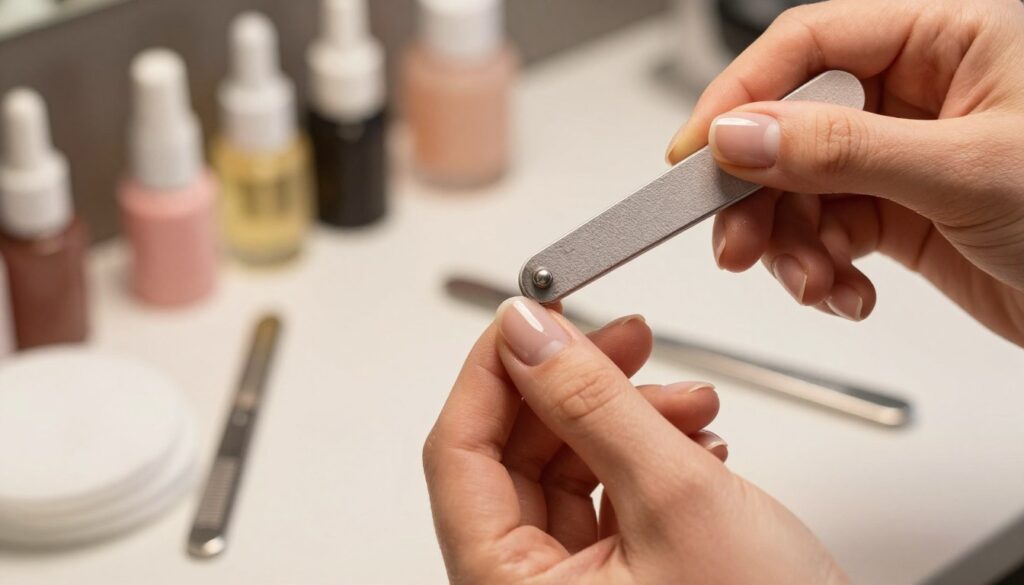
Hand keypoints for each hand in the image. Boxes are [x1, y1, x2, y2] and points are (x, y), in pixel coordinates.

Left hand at [424, 297, 845, 583]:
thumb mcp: (673, 497)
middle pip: (514, 455)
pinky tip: (696, 442)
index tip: (531, 315)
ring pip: (568, 469)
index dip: (492, 371)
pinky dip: (649, 457)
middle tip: (625, 339)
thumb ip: (592, 403)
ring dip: (627, 419)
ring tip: (690, 402)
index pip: (457, 453)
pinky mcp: (620, 581)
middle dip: (578, 388)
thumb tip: (530, 334)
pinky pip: (609, 497)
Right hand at [666, 0, 1023, 345]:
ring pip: (799, 189)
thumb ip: (842, 150)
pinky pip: (825, 234)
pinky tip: (845, 292)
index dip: (742, 94)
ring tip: (811, 283)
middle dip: (758, 192)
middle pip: (790, 125)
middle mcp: (917, 93)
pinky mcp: (898, 214)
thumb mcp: (965, 170)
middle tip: (735, 240)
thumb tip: (743, 135)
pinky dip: (820, 270)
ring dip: (788, 245)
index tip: (699, 152)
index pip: (810, 45)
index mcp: (945, 39)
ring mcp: (901, 157)